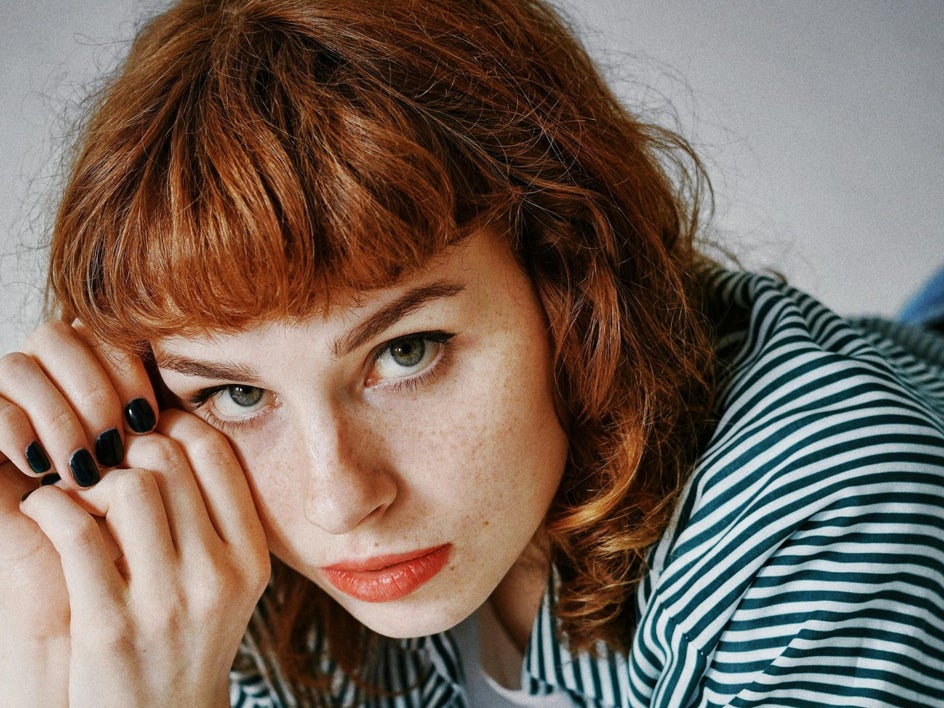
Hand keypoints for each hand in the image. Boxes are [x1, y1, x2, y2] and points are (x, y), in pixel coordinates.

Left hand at [20, 410, 269, 706]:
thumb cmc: (186, 643)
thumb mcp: (227, 584)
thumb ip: (213, 520)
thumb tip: (169, 435)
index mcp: (249, 559)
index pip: (216, 455)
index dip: (174, 424)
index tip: (146, 430)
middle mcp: (217, 575)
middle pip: (169, 460)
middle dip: (127, 446)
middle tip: (105, 460)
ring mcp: (167, 602)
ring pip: (128, 487)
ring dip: (91, 479)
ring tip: (77, 493)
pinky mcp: (110, 625)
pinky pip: (77, 532)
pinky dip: (51, 507)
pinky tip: (44, 511)